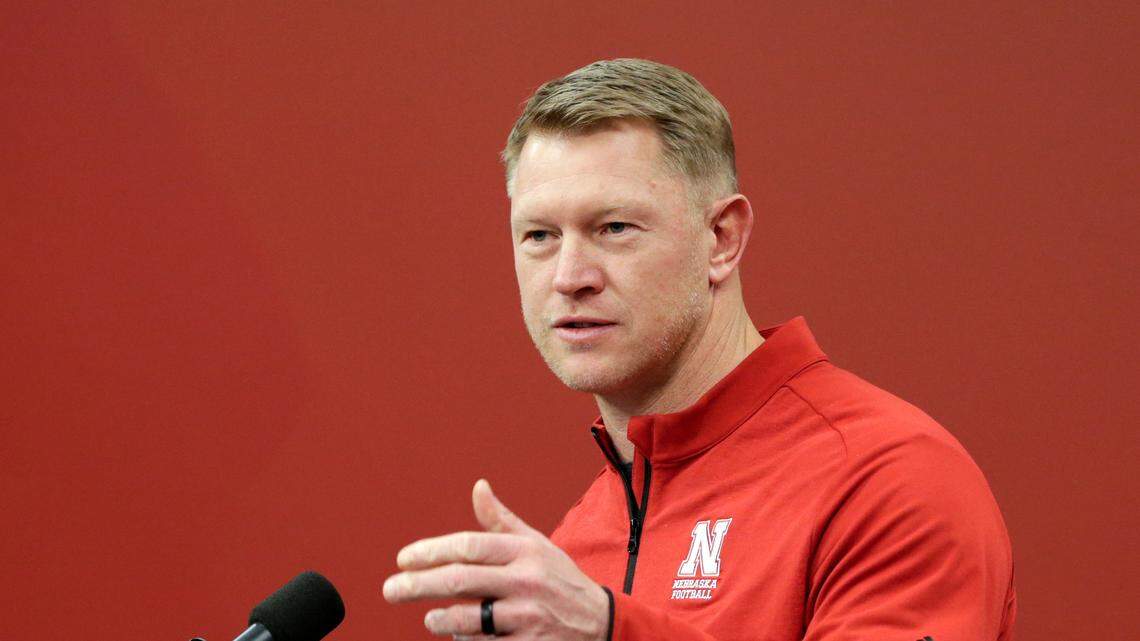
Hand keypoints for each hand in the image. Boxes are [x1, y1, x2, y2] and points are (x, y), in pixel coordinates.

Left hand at [383, 479, 609, 639]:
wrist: (601, 620)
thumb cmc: (559, 578)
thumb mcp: (536, 544)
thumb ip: (501, 520)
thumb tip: (478, 486)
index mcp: (525, 550)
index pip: (469, 545)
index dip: (431, 551)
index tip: (403, 559)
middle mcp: (527, 581)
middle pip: (460, 580)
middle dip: (416, 585)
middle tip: (390, 589)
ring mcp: (528, 616)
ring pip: (468, 618)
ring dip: (439, 619)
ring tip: (429, 617)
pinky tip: (457, 634)